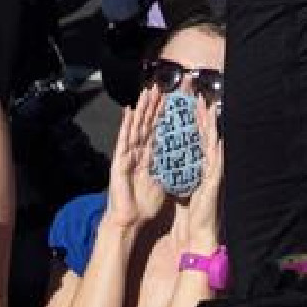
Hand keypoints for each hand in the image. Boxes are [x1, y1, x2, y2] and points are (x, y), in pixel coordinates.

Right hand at [105, 86, 168, 229]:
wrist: (130, 221)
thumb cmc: (146, 205)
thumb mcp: (165, 182)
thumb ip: (172, 169)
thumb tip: (186, 161)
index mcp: (151, 157)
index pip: (159, 131)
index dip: (165, 115)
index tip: (173, 99)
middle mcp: (139, 152)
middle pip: (148, 124)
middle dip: (154, 105)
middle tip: (160, 86)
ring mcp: (129, 155)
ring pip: (137, 126)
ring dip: (142, 109)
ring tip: (148, 91)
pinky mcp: (120, 160)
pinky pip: (124, 139)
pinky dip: (127, 124)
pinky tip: (130, 110)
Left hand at [173, 99, 222, 250]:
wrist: (198, 231)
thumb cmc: (192, 211)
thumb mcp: (183, 185)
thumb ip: (181, 171)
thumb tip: (172, 159)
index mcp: (198, 166)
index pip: (195, 138)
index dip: (193, 121)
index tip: (190, 104)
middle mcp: (207, 166)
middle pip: (204, 137)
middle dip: (203, 117)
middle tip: (199, 98)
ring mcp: (213, 173)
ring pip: (212, 145)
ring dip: (211, 128)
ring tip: (210, 110)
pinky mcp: (214, 183)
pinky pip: (215, 164)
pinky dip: (217, 152)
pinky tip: (218, 140)